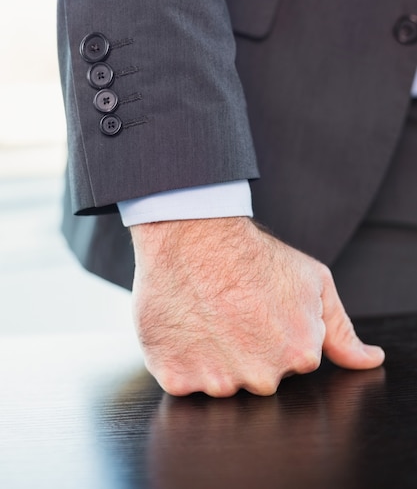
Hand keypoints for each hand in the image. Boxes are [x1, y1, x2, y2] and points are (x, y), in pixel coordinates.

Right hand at [130, 217, 383, 396]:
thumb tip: (369, 360)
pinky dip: (184, 359)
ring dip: (214, 356)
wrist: (195, 236)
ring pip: (221, 382)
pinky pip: (184, 381)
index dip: (274, 332)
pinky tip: (189, 324)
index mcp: (299, 355)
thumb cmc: (252, 255)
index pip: (292, 361)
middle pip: (258, 376)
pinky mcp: (177, 378)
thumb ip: (341, 330)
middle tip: (233, 310)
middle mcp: (261, 376)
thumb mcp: (314, 282)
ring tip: (209, 314)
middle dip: (248, 350)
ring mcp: (217, 381)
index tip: (259, 308)